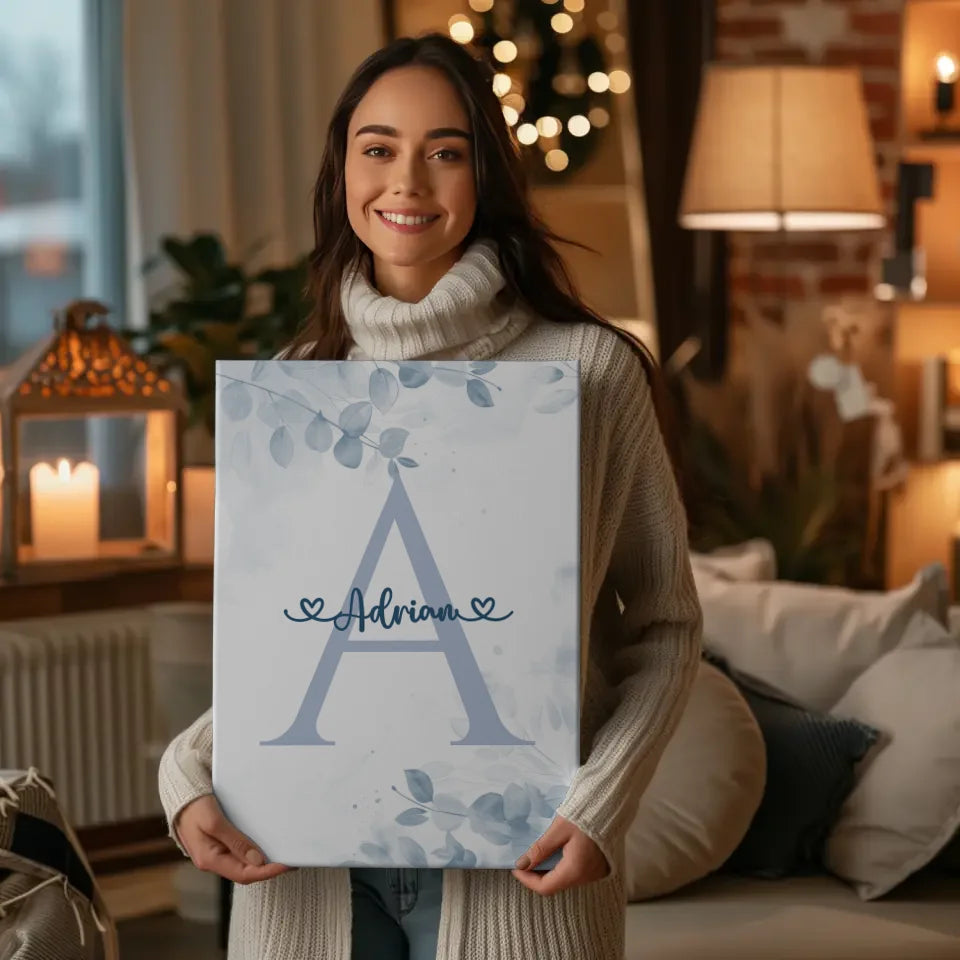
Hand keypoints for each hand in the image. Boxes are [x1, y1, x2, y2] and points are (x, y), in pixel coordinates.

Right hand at [175, 795, 291, 884]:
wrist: (180, 794)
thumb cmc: (194, 807)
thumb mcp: (214, 822)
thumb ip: (235, 842)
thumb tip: (258, 861)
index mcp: (209, 859)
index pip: (243, 875)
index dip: (267, 872)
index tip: (286, 864)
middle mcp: (212, 860)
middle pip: (245, 872)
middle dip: (268, 869)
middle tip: (290, 860)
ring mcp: (215, 853)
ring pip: (242, 864)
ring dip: (262, 862)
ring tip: (282, 854)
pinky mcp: (218, 844)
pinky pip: (239, 853)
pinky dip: (253, 852)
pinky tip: (265, 846)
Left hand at [511, 814, 609, 895]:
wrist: (610, 805)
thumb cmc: (584, 815)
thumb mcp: (559, 829)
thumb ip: (540, 849)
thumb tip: (522, 864)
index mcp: (575, 870)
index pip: (545, 887)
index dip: (527, 880)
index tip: (515, 868)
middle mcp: (586, 877)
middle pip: (556, 885)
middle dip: (537, 875)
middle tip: (525, 860)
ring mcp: (595, 873)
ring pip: (565, 879)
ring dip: (549, 871)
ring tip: (538, 855)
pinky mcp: (599, 867)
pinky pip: (575, 873)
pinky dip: (562, 867)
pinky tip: (555, 853)